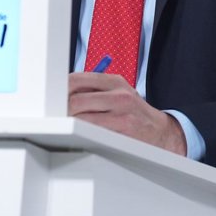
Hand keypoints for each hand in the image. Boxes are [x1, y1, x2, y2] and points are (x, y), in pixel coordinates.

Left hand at [67, 71, 186, 155]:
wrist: (161, 133)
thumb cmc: (132, 112)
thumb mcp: (117, 92)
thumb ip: (93, 89)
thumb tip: (60, 92)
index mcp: (114, 81)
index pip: (76, 79)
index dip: (60, 89)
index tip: (54, 97)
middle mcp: (119, 96)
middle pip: (75, 101)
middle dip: (63, 110)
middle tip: (58, 116)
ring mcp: (122, 116)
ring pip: (81, 120)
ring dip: (71, 125)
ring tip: (70, 127)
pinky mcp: (123, 135)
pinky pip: (93, 134)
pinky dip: (84, 135)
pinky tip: (84, 136)